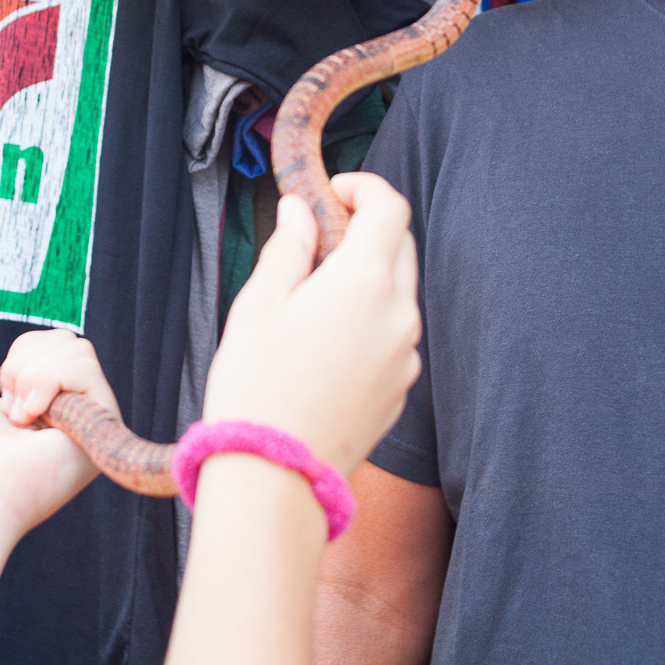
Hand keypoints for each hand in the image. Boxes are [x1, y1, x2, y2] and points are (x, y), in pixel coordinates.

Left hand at [0, 338, 108, 540]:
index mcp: (44, 408)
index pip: (52, 346)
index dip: (23, 354)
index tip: (1, 394)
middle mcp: (71, 414)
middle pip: (69, 342)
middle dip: (28, 362)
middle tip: (12, 408)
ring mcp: (89, 419)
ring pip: (79, 350)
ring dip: (35, 374)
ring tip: (22, 417)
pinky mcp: (103, 423)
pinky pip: (87, 368)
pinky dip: (51, 380)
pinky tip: (36, 415)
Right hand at [200, 173, 420, 475]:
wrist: (275, 476)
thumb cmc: (257, 384)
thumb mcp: (260, 303)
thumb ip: (288, 246)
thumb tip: (300, 211)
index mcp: (366, 281)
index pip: (390, 207)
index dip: (363, 188)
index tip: (330, 192)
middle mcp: (400, 314)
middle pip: (400, 247)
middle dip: (366, 230)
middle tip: (317, 238)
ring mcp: (406, 355)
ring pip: (399, 293)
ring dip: (368, 277)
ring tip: (314, 296)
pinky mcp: (402, 389)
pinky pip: (394, 335)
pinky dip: (371, 320)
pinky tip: (325, 343)